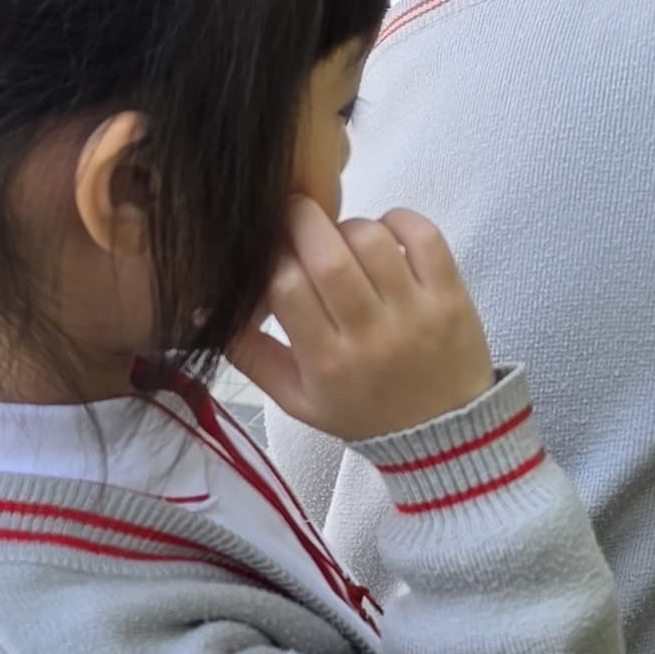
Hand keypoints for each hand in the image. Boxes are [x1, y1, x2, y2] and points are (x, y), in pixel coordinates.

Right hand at [231, 198, 496, 440]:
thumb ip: (250, 354)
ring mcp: (416, 313)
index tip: (272, 251)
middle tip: (295, 217)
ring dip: (348, 225)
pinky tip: (385, 232)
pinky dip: (399, 219)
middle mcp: (370, 335)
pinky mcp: (451, 296)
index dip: (271, 257)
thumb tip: (203, 308)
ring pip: (371, 239)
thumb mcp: (296, 399)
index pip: (286, 287)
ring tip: (342, 240)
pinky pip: (424, 236)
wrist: (445, 436)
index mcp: (327, 361)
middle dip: (302, 221)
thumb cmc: (362, 412)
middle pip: (327, 256)